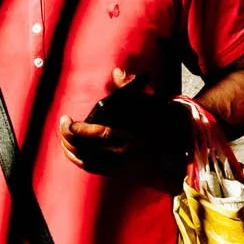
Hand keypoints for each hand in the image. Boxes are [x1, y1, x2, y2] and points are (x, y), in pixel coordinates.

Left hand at [59, 68, 188, 176]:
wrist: (180, 146)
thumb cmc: (163, 119)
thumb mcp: (151, 99)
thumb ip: (132, 85)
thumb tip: (117, 72)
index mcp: (133, 137)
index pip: (99, 135)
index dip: (78, 130)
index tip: (68, 120)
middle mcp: (126, 155)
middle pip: (88, 152)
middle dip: (69, 139)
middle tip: (64, 124)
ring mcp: (123, 166)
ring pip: (89, 163)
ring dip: (71, 151)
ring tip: (64, 135)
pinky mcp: (120, 171)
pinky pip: (95, 169)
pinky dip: (80, 161)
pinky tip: (73, 150)